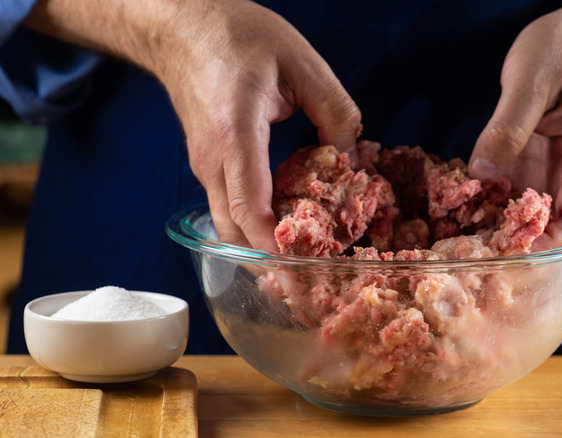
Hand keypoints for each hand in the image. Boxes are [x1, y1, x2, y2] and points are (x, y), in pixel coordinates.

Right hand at [156, 0, 361, 250]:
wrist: (181, 24)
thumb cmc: (237, 36)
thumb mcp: (301, 61)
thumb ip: (334, 108)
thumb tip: (349, 152)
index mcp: (235, 134)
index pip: (248, 208)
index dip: (274, 246)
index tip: (303, 269)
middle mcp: (212, 159)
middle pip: (233, 230)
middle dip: (268, 261)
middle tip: (307, 282)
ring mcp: (203, 163)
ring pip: (226, 224)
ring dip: (260, 246)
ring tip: (299, 260)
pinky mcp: (207, 162)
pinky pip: (227, 205)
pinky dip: (253, 225)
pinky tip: (284, 223)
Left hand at [468, 0, 561, 249]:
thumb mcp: (533, 82)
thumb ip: (508, 127)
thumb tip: (483, 173)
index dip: (552, 243)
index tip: (514, 248)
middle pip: (549, 228)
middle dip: (515, 243)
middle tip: (472, 247)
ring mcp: (543, 169)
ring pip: (522, 213)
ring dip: (493, 225)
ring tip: (456, 233)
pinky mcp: (522, 161)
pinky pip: (504, 190)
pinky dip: (482, 199)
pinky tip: (455, 201)